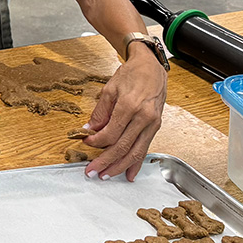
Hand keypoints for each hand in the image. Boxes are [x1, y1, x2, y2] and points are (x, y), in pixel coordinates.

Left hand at [78, 50, 166, 180]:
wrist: (152, 67)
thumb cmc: (131, 74)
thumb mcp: (109, 89)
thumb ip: (99, 113)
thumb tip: (89, 131)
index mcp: (130, 106)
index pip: (111, 133)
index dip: (96, 142)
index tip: (86, 143)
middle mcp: (143, 117)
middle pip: (123, 147)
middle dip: (106, 162)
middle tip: (92, 172)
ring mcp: (152, 123)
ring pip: (136, 152)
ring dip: (119, 167)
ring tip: (106, 175)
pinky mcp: (156, 127)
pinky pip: (145, 148)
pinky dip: (136, 163)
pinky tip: (129, 174)